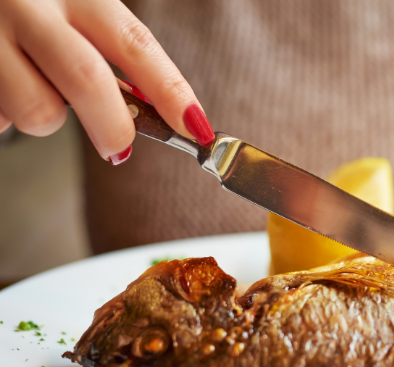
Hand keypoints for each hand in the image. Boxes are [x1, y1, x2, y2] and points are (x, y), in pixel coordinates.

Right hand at [0, 0, 213, 163]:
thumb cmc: (31, 12)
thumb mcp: (74, 14)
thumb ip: (107, 55)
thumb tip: (158, 114)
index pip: (136, 44)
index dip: (171, 90)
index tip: (196, 127)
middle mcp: (33, 6)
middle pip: (87, 80)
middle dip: (113, 127)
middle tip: (118, 149)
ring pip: (38, 111)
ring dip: (46, 119)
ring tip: (33, 93)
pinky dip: (5, 117)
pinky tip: (1, 88)